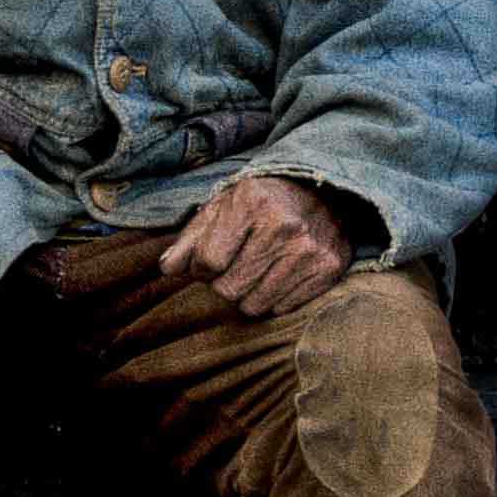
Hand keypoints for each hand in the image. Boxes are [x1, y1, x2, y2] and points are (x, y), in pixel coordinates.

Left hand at [157, 174, 356, 318]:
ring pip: (254, 306)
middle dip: (223, 283)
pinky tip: (279, 274)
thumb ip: (190, 238)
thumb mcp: (222, 205)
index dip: (201, 267)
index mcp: (252, 203)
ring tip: (256, 270)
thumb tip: (167, 270)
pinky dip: (274, 298)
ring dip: (248, 294)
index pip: (208, 262)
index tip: (209, 260)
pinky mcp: (328, 269)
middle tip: (234, 266)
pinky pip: (282, 308)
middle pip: (229, 289)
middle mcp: (284, 227)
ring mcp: (309, 250)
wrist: (322, 188)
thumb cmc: (263, 199)